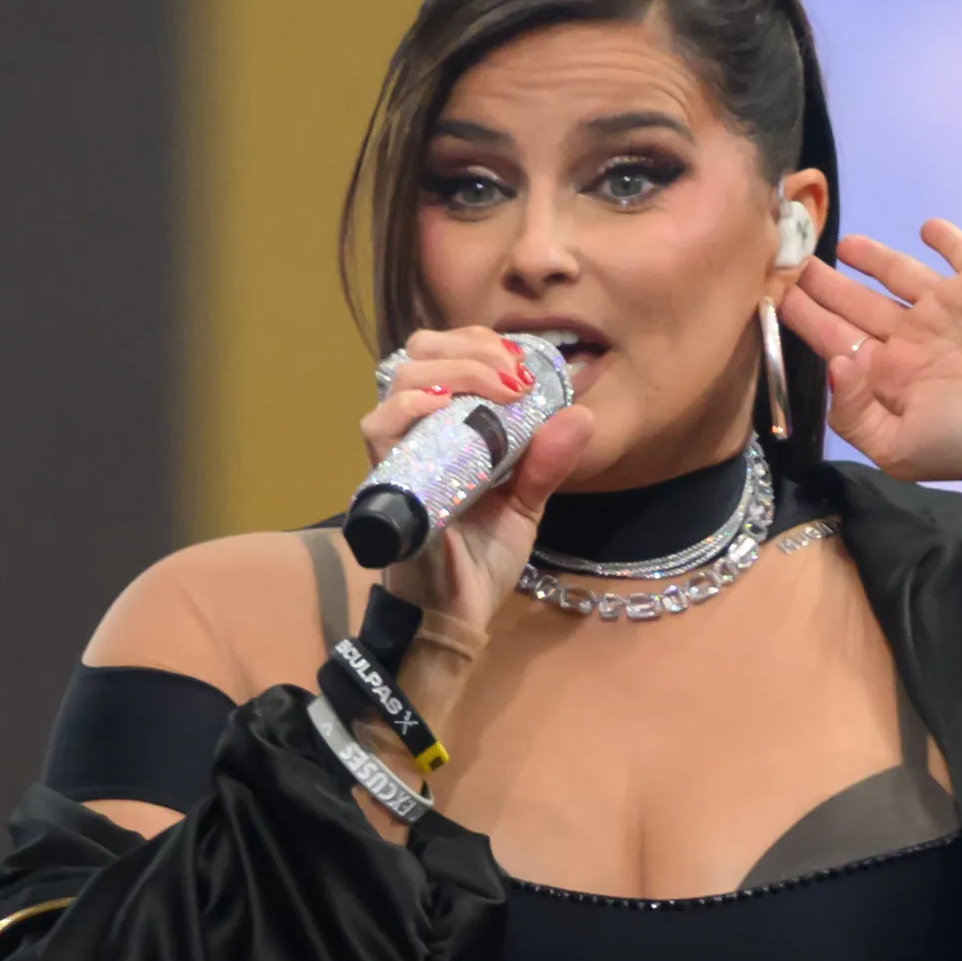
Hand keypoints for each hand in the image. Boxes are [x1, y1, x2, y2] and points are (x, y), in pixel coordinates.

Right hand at [364, 328, 592, 649]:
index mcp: (446, 429)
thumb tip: (581, 414)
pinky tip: (449, 406)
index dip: (480, 345)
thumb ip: (547, 461)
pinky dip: (412, 405)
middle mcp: (416, 433)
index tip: (522, 363)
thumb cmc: (479, 560)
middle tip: (515, 375)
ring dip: (457, 370)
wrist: (458, 615)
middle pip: (421, 355)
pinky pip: (380, 427)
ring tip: (500, 389)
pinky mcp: (389, 482)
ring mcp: (399, 454)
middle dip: (471, 349)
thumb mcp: (524, 504)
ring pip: (403, 378)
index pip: (446, 358)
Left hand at [779, 222, 961, 487]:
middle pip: (856, 304)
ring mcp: (944, 307)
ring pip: (896, 274)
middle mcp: (910, 338)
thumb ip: (853, 414)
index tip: (772, 294)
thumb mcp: (895, 449)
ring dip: (869, 257)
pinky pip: (956, 251)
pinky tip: (924, 227)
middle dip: (823, 285)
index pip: (835, 340)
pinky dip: (942, 237)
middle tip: (788, 259)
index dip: (805, 318)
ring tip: (838, 245)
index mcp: (889, 376)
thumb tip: (834, 365)